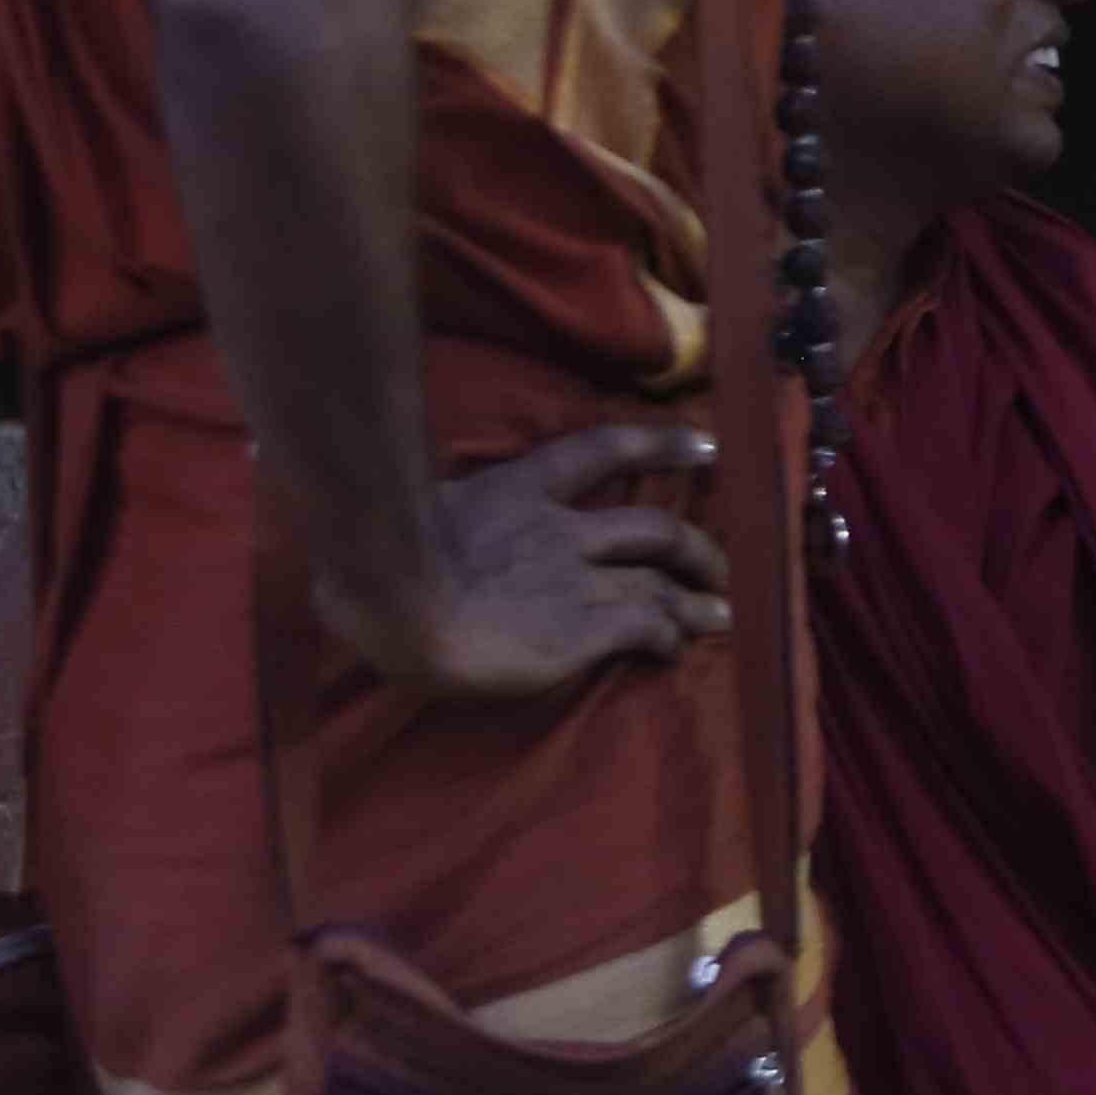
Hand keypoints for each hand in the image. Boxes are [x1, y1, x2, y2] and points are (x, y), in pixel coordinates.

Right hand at [316, 423, 729, 700]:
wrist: (399, 599)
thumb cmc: (373, 563)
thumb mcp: (406, 514)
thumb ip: (429, 514)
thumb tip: (386, 510)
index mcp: (515, 492)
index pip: (601, 451)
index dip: (660, 445)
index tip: (707, 445)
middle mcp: (560, 532)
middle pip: (654, 530)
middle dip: (697, 548)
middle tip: (721, 566)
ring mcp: (577, 581)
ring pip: (658, 584)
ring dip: (696, 601)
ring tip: (720, 615)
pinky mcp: (583, 630)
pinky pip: (643, 628)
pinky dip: (668, 636)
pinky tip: (675, 649)